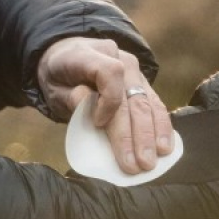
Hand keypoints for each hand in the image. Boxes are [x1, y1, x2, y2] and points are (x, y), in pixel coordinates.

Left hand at [37, 37, 173, 173]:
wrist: (66, 54)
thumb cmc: (58, 76)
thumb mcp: (52, 86)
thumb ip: (68, 96)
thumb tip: (87, 104)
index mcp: (88, 54)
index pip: (109, 73)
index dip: (108, 101)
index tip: (98, 124)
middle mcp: (117, 57)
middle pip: (132, 97)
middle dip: (136, 134)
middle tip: (139, 164)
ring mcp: (133, 69)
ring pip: (148, 102)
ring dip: (152, 134)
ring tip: (153, 160)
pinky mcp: (142, 81)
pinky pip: (155, 103)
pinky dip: (161, 126)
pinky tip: (165, 146)